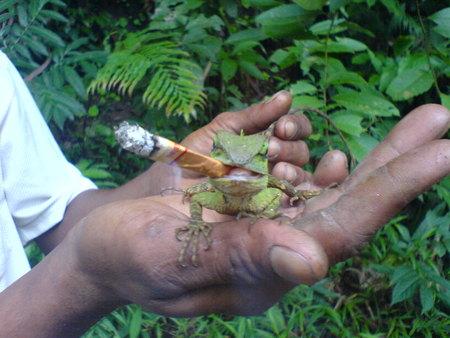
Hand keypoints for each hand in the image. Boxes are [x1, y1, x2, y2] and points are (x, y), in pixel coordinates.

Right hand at [65, 104, 447, 319]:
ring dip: (340, 150)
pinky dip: (288, 137)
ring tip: (358, 131)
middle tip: (438, 117)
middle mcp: (275, 236)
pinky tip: (295, 122)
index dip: (394, 188)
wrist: (101, 246)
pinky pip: (277, 160)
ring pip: (316, 177)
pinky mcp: (238, 188)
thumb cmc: (131, 259)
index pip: (345, 224)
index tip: (444, 151)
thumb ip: (242, 258)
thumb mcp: (178, 261)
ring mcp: (258, 210)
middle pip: (346, 195)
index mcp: (270, 264)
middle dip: (394, 158)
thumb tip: (314, 263)